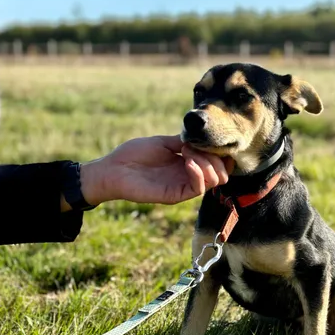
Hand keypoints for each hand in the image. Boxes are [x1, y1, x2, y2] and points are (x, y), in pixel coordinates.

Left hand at [79, 134, 231, 205]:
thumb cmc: (133, 154)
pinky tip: (187, 161)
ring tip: (189, 154)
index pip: (216, 162)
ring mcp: (182, 186)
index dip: (219, 153)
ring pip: (213, 181)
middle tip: (196, 148)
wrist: (113, 169)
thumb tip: (202, 138)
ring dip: (207, 164)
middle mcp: (188, 176)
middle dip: (215, 158)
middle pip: (220, 173)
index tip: (211, 140)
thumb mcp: (162, 142)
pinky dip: (198, 173)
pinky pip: (197, 189)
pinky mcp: (175, 195)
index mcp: (186, 163)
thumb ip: (183, 142)